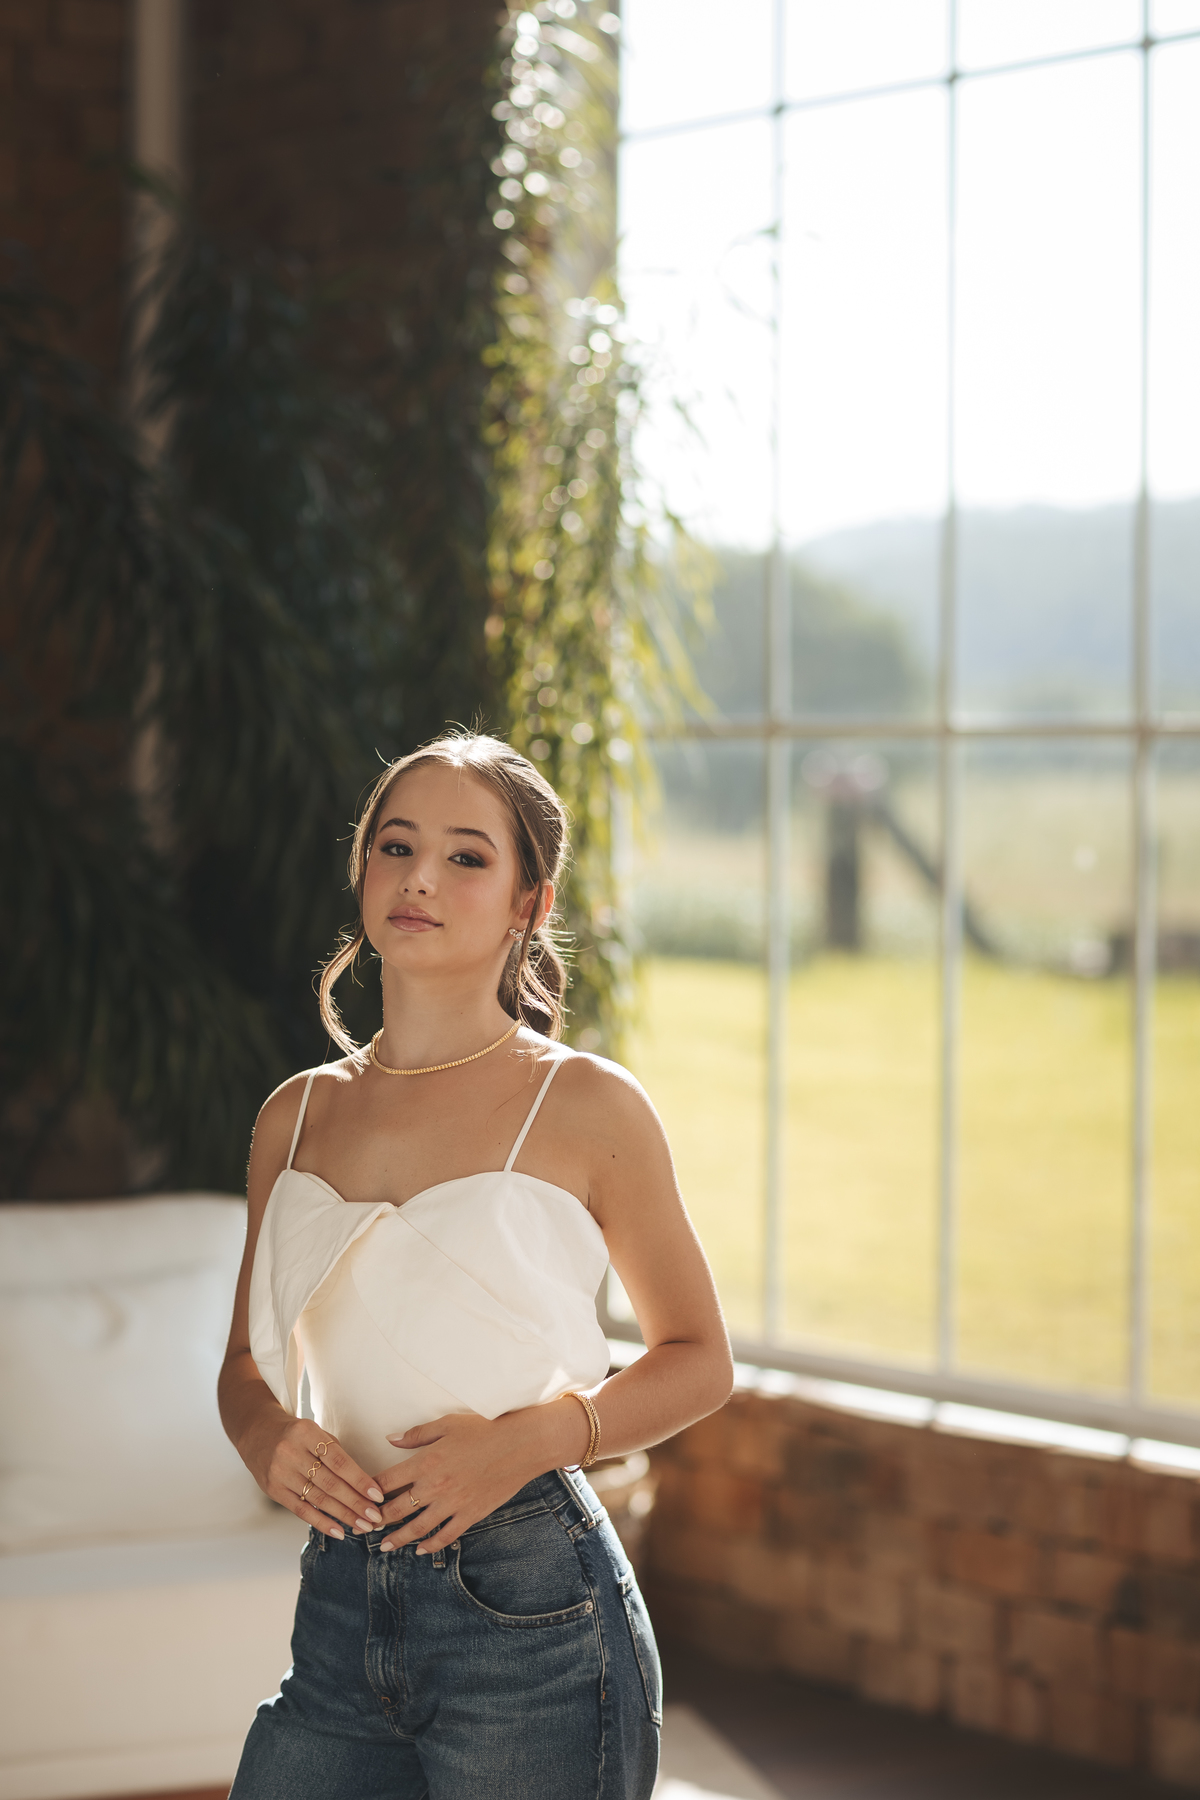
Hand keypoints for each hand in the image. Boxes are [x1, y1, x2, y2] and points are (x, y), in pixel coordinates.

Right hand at [239, 1411, 386, 1539]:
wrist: (257, 1433)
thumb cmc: (296, 1434)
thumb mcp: (315, 1432)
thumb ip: (335, 1453)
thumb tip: (363, 1483)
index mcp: (307, 1433)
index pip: (339, 1461)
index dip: (359, 1480)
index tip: (377, 1495)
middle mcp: (291, 1453)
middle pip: (330, 1483)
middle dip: (356, 1503)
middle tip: (375, 1518)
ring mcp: (280, 1473)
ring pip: (318, 1499)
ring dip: (343, 1515)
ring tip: (363, 1526)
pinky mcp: (273, 1490)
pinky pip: (301, 1510)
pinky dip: (322, 1522)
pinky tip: (339, 1532)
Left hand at [374, 1411, 552, 1554]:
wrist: (521, 1445)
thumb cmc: (485, 1429)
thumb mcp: (448, 1424)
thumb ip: (417, 1435)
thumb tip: (390, 1440)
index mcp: (426, 1462)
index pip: (387, 1481)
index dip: (369, 1492)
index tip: (359, 1499)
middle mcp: (435, 1486)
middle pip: (397, 1509)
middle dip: (377, 1521)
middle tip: (364, 1528)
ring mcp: (453, 1504)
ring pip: (417, 1528)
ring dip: (398, 1539)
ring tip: (384, 1547)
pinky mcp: (470, 1514)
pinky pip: (445, 1535)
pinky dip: (430, 1545)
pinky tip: (420, 1550)